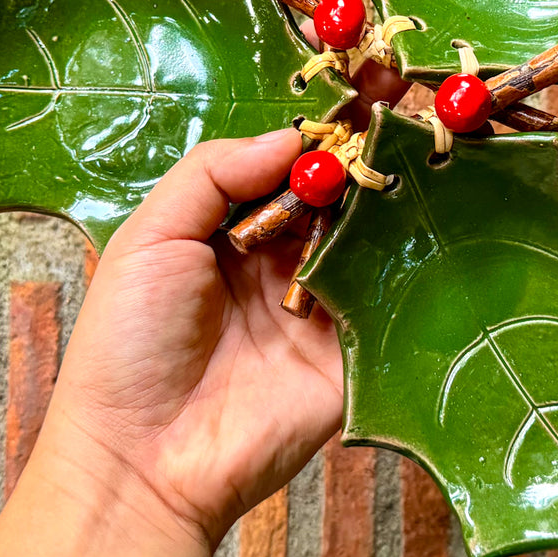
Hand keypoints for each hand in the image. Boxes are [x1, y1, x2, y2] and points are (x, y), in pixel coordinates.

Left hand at [35, 37, 411, 549]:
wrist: (144, 461)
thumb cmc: (130, 344)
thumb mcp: (150, 238)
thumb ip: (214, 174)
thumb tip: (292, 137)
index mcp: (233, 233)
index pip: (288, 171)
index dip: (320, 140)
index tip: (364, 96)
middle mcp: (285, 265)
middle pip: (338, 201)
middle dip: (364, 166)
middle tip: (400, 124)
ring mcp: (325, 311)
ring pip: (373, 245)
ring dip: (391, 210)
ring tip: (417, 167)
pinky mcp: (356, 358)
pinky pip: (392, 306)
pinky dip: (408, 271)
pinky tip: (427, 231)